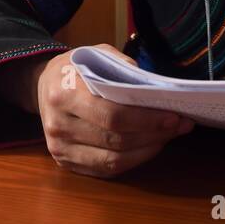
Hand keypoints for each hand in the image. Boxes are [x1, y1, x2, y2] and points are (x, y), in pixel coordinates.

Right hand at [30, 44, 194, 177]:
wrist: (43, 86)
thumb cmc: (75, 69)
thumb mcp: (96, 54)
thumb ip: (123, 67)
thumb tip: (155, 89)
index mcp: (63, 94)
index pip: (112, 116)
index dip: (147, 120)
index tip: (174, 116)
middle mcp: (58, 125)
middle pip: (115, 140)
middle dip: (154, 134)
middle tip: (180, 125)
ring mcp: (59, 148)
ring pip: (113, 160)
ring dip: (147, 150)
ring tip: (168, 136)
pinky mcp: (65, 163)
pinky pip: (106, 169)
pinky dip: (133, 160)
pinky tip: (148, 146)